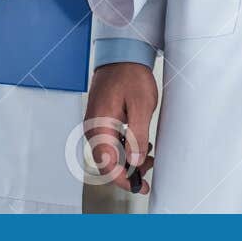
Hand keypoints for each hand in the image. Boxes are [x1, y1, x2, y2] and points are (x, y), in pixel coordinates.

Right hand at [84, 62, 157, 193]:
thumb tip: (135, 161)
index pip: (106, 163)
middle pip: (106, 161)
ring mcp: (95, 123)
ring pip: (108, 153)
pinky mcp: (101, 119)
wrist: (123, 54)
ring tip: (147, 156)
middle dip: (127, 171)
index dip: (122, 179)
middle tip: (148, 170)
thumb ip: (137, 135)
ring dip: (127, 159)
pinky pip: (109, 141)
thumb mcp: (141, 105)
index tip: (139, 185)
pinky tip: (138, 143)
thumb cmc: (130, 75)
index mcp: (99, 125)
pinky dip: (124, 148)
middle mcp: (93, 127)